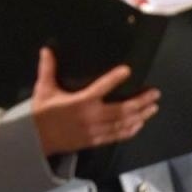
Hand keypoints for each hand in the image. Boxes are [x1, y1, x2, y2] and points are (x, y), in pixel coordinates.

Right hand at [30, 47, 159, 156]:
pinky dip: (130, 130)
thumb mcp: (44, 89)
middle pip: (122, 109)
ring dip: (140, 116)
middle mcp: (91, 116)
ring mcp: (95, 131)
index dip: (115, 78)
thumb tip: (46, 50)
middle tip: (154, 94)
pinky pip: (117, 136)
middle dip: (141, 101)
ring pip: (123, 123)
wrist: (36, 140)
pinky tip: (139, 125)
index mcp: (80, 102)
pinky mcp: (95, 141)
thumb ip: (47, 69)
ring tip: (153, 108)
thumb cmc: (41, 113)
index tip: (128, 70)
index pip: (101, 87)